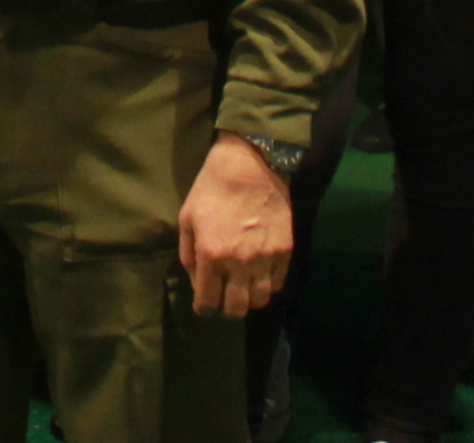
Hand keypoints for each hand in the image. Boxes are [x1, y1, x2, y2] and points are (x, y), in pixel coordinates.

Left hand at [176, 136, 296, 317]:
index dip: (204, 307)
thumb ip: (188, 254)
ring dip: (250, 300)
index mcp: (211, 255)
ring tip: (244, 289)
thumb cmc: (212, 189)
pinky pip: (278, 283)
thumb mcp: (187, 218)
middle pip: (236, 309)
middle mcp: (239, 263)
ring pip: (260, 301)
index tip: (204, 304)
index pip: (207, 301)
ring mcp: (265, 259)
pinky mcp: (285, 251)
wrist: (251, 164)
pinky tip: (260, 276)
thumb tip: (195, 281)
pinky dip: (268, 285)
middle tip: (225, 299)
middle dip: (227, 309)